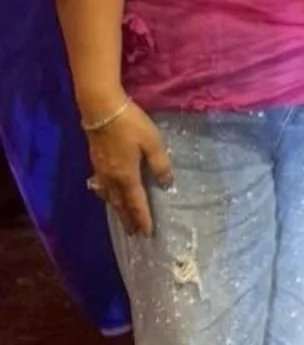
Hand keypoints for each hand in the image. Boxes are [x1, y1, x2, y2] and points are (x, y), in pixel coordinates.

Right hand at [86, 102, 173, 236]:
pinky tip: (105, 193)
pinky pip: (101, 187)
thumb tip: (166, 184)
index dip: (143, 219)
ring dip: (116, 210)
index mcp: (127, 176)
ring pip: (109, 197)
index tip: (147, 234)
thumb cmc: (130, 125)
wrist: (101, 110)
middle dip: (128, 220)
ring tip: (121, 219)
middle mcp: (112, 178)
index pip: (136, 204)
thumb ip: (160, 164)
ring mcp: (101, 171)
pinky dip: (106, 196)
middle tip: (133, 234)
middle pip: (120, 205)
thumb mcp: (152, 142)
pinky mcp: (95, 161)